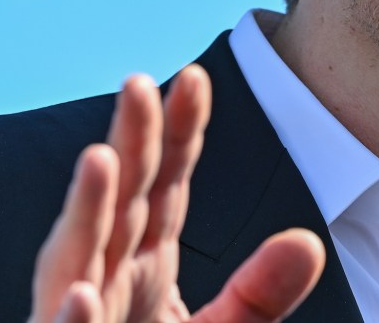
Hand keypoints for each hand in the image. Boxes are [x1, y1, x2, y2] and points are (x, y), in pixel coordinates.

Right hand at [29, 66, 325, 322]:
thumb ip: (261, 290)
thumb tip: (308, 243)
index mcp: (145, 258)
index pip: (165, 181)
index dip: (179, 131)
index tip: (194, 78)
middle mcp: (110, 274)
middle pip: (124, 198)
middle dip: (131, 142)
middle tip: (138, 83)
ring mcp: (85, 313)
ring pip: (80, 256)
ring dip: (88, 209)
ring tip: (99, 160)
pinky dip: (70, 318)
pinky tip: (81, 292)